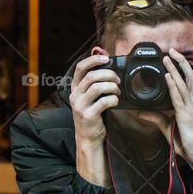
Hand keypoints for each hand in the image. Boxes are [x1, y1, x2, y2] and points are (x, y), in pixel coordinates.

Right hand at [69, 54, 119, 186]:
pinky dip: (113, 99)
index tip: (106, 58)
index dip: (93, 60)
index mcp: (75, 88)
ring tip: (117, 91)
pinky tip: (116, 102)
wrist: (88, 137)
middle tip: (117, 79)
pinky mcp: (88, 115)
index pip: (80, 68)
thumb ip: (94, 80)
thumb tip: (102, 56)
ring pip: (97, 87)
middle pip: (91, 76)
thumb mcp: (90, 96)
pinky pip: (103, 102)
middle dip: (108, 74)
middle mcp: (75, 95)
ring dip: (112, 87)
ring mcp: (80, 105)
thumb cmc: (92, 113)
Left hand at [136, 49, 192, 191]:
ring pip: (184, 83)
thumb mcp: (168, 127)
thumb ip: (155, 118)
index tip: (176, 57)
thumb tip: (140, 111)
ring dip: (175, 68)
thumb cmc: (187, 142)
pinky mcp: (187, 115)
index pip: (189, 82)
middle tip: (171, 50)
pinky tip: (168, 76)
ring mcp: (192, 108)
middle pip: (188, 77)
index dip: (183, 69)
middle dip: (180, 62)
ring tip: (168, 57)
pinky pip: (178, 97)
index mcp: (192, 104)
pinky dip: (173, 85)